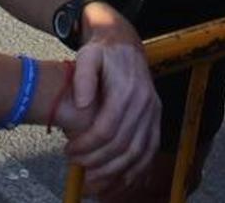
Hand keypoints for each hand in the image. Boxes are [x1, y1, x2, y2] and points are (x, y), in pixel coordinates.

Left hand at [52, 7, 159, 193]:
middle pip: (122, 146)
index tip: (68, 150)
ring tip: (93, 179)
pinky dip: (137, 169)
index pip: (106, 129)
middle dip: (97, 162)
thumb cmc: (102, 53)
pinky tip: (120, 179)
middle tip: (76, 165)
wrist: (125, 45)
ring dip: (115, 172)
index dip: (86, 146)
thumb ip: (82, 76)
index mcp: (127, 89)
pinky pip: (150, 150)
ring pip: (138, 153)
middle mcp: (145, 102)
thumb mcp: (86, 55)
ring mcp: (153, 112)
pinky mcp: (156, 118)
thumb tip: (82, 104)